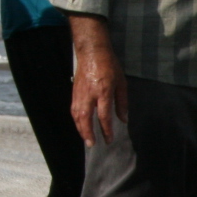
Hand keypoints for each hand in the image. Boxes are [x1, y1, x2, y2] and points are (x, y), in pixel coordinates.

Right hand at [68, 16, 127, 144]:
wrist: (92, 51)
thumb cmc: (110, 66)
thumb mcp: (122, 83)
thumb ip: (122, 102)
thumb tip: (123, 119)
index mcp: (103, 92)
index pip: (104, 115)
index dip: (106, 129)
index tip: (109, 139)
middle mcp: (89, 94)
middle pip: (85, 118)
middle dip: (88, 133)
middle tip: (92, 144)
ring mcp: (79, 92)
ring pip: (76, 114)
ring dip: (80, 128)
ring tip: (86, 139)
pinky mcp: (74, 91)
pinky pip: (73, 109)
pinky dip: (76, 119)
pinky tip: (80, 126)